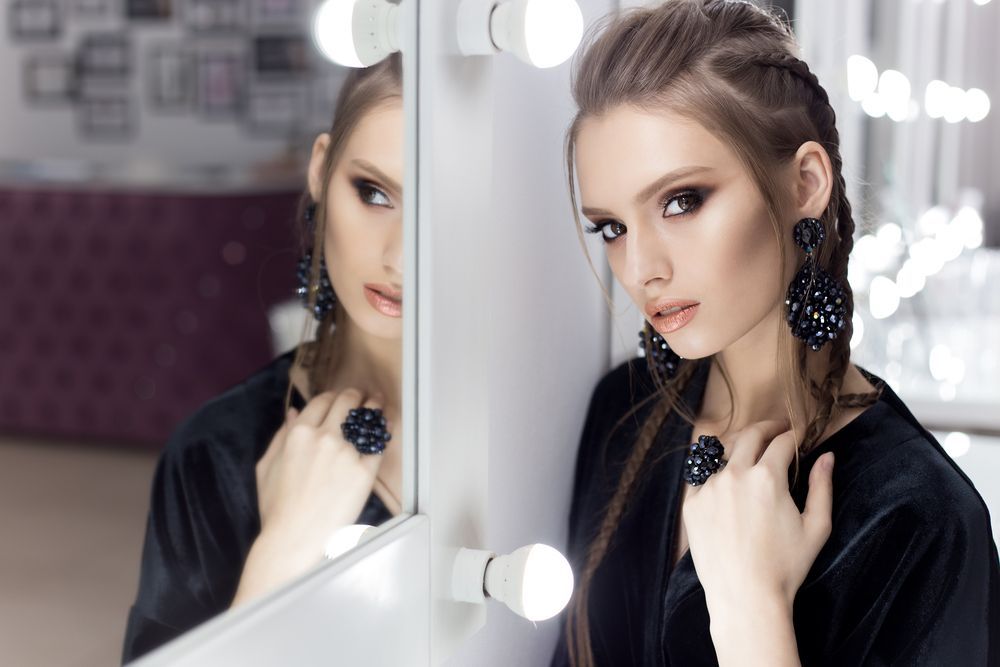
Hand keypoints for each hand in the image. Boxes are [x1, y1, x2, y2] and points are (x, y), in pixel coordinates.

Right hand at [231, 389, 386, 606]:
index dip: (334, 396)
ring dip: (374, 408)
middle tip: (364, 396)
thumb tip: (294, 412)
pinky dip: (383, 432)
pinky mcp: (364, 472)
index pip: (323, 400)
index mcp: (299, 433)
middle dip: (356, 396)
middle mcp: (324, 437)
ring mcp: (346, 454)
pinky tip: (385, 427)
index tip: (341, 398)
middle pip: (347, 402)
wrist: (294, 538)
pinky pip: (379, 445)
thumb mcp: (267, 466)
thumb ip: (281, 435)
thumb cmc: (277, 507)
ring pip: (367, 419)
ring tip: (378, 404)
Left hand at [682, 420, 834, 616]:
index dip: (794, 434)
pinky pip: (702, 477)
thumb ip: (823, 486)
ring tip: (750, 452)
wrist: (745, 598)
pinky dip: (716, 473)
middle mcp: (734, 475)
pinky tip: (727, 481)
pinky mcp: (692, 504)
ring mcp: (708, 488)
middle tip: (777, 431)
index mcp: (767, 477)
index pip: (782, 441)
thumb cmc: (786, 566)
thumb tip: (827, 457)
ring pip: (722, 453)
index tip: (799, 433)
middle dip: (767, 429)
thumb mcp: (816, 527)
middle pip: (749, 435)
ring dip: (739, 448)